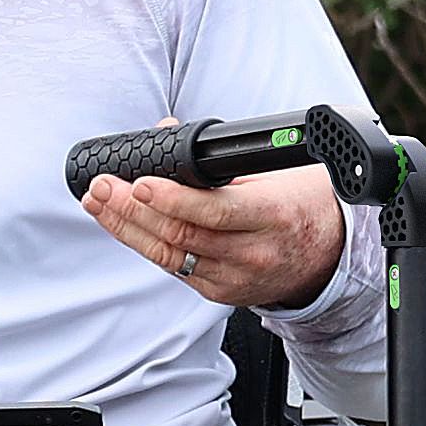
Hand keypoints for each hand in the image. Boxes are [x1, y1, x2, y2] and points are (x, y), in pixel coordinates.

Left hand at [80, 166, 345, 312]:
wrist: (326, 256)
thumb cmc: (297, 205)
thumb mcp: (271, 173)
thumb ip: (218, 160)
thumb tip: (165, 132)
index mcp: (272, 216)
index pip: (214, 212)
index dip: (171, 199)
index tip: (138, 182)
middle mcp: (253, 253)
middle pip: (181, 235)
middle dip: (133, 209)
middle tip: (102, 186)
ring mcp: (235, 279)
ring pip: (169, 255)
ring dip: (127, 227)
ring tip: (99, 202)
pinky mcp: (219, 293)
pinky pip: (174, 268)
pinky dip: (144, 244)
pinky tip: (122, 225)